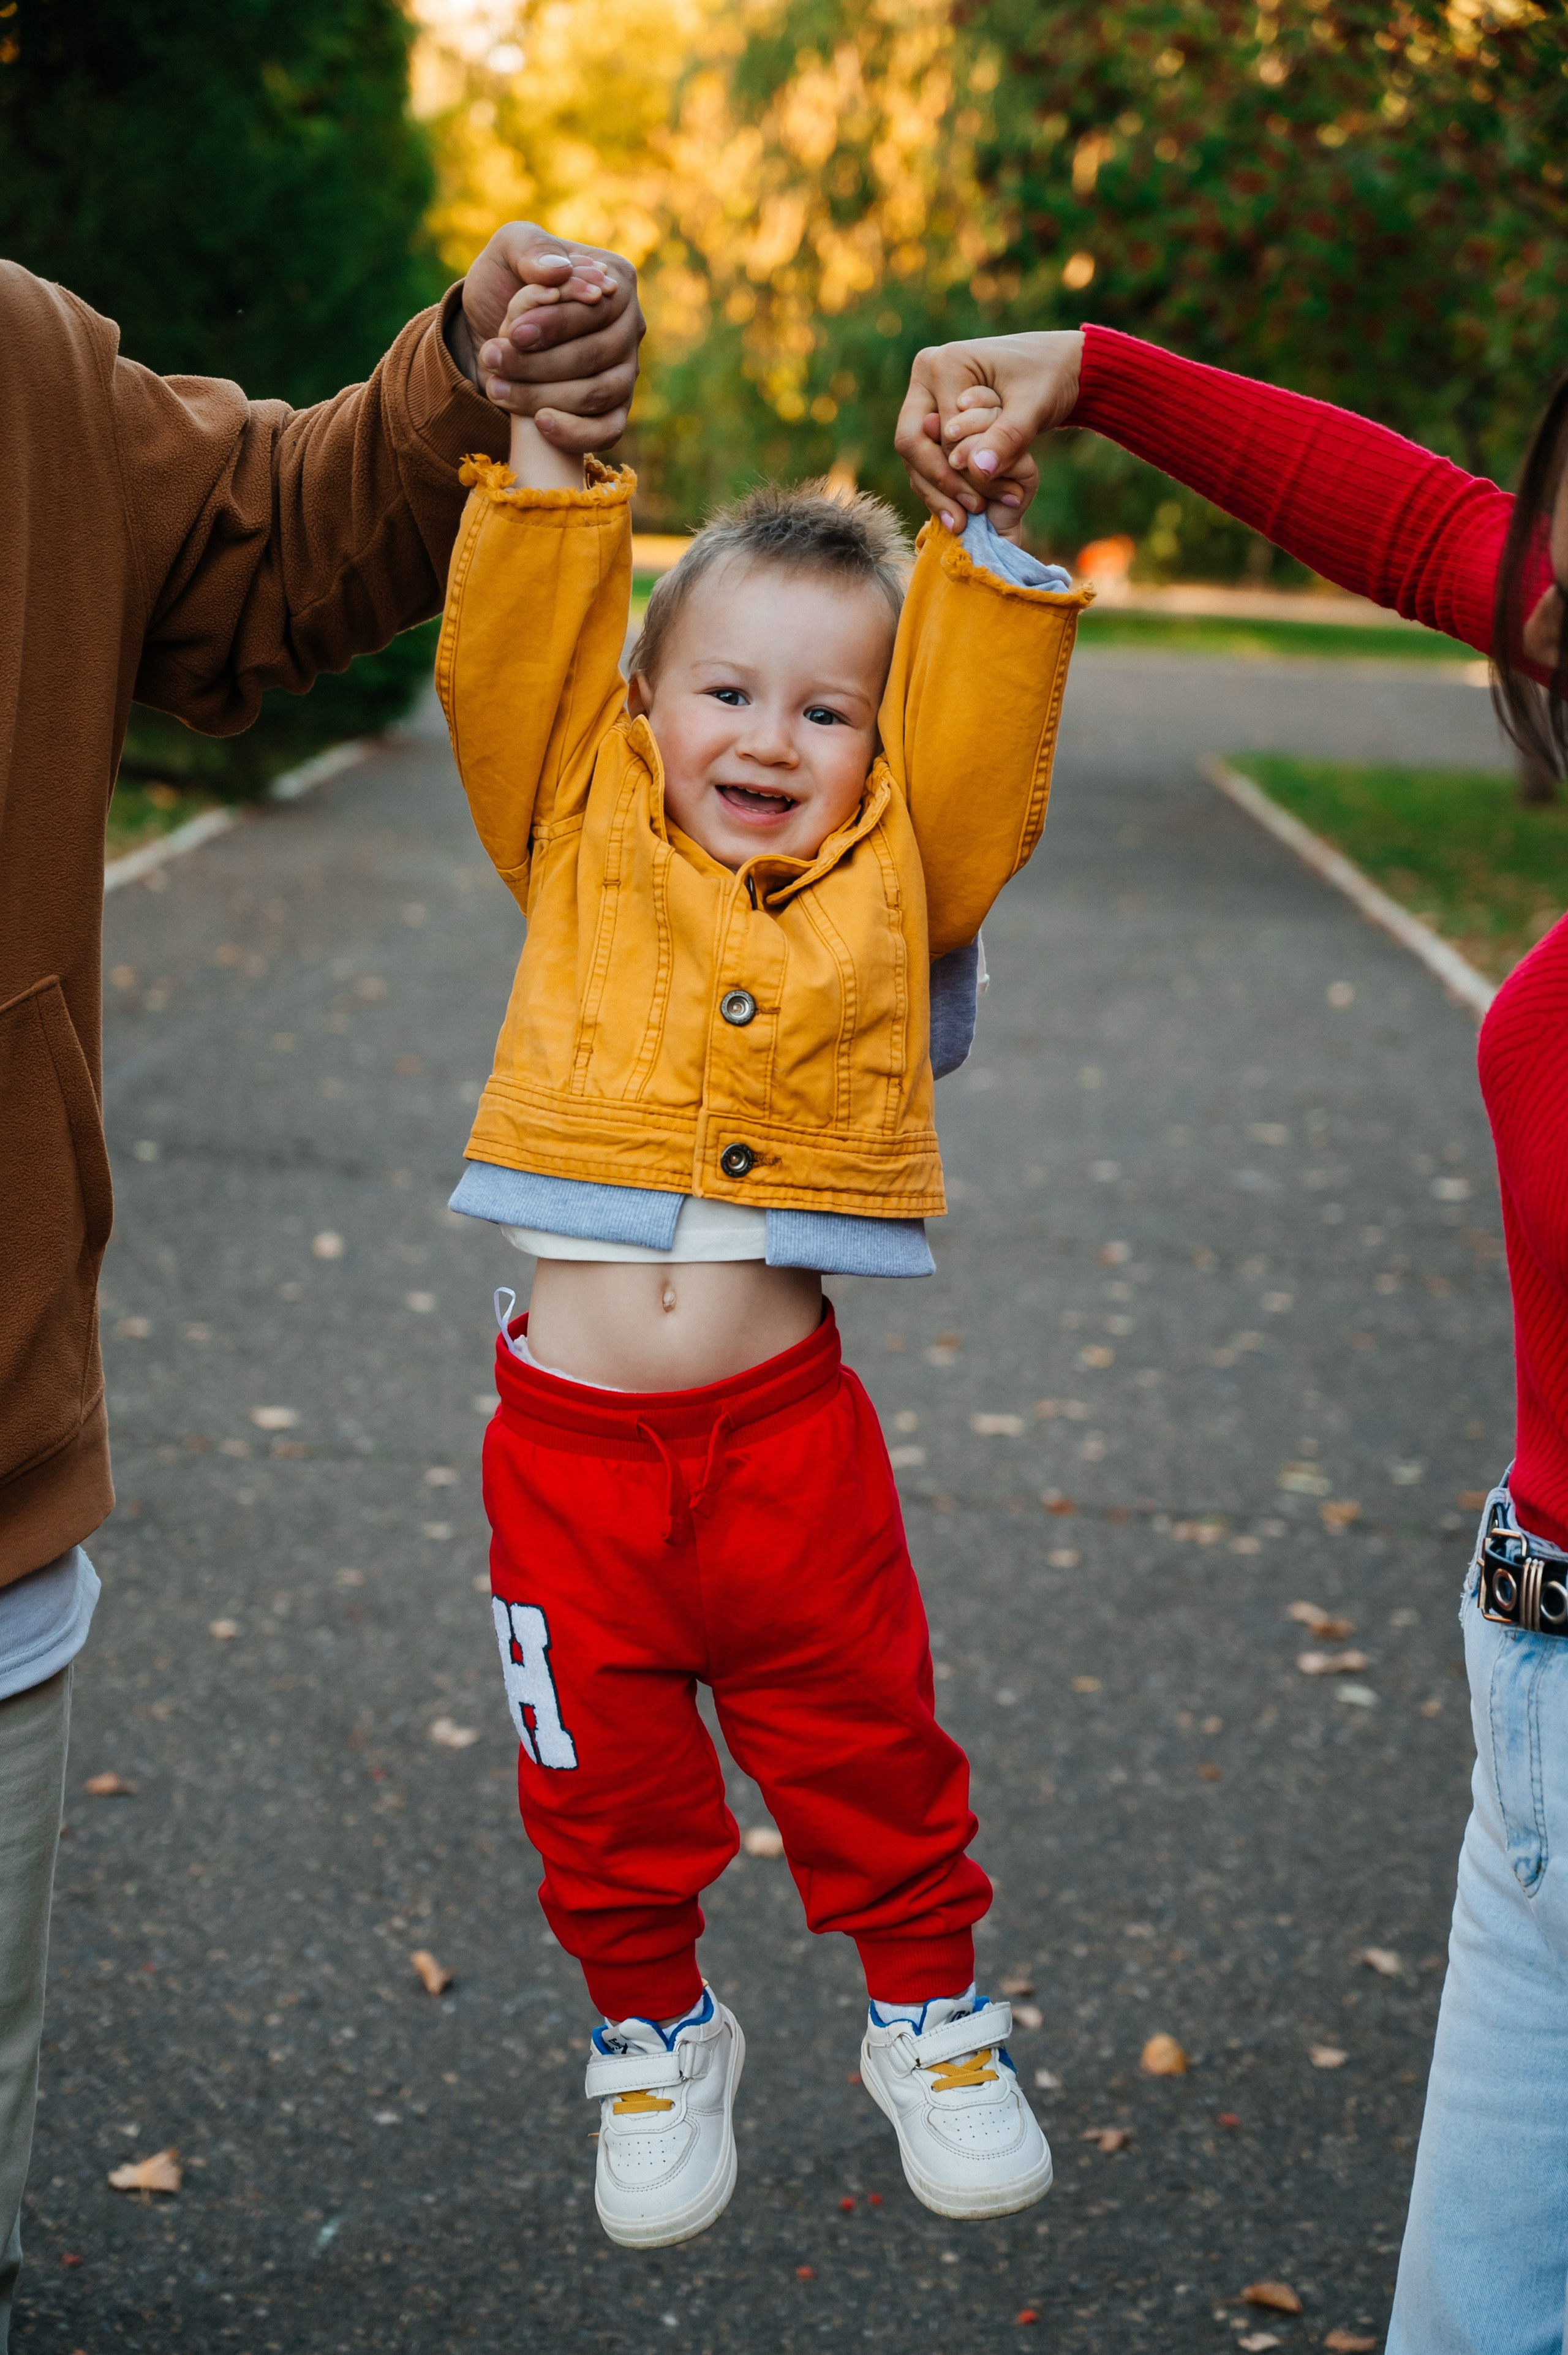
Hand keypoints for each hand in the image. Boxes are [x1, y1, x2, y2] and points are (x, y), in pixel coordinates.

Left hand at [448, 221, 644, 451]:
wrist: (494, 329)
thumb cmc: (507, 283)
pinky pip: (608, 431)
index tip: (513, 333)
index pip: (594, 308)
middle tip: (492, 359)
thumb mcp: (508, 251)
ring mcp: (626, 372)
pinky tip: (540, 424)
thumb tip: (560, 271)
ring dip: (542, 395)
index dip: (555, 324)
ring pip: (596, 394)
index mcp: (617, 281)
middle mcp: (631, 327)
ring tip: (496, 388)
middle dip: (538, 363)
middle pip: (594, 355)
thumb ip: (530, 249)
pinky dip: (575, 434)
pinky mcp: (616, 410)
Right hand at [894, 332, 1084, 533]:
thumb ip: (1007, 437)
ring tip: (960, 524)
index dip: (954, 473)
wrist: (1056, 364)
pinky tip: (958, 514)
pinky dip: (939, 485)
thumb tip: (978, 470)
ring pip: (914, 454)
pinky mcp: (931, 412)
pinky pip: (925, 456)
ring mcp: (925, 394)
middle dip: (937, 484)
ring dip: (935, 491)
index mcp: (944, 363)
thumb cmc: (1048, 378)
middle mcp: (926, 375)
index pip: (937, 433)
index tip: (980, 504)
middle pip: (912, 442)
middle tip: (961, 520)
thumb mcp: (1033, 407)